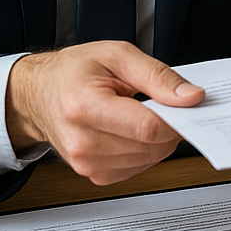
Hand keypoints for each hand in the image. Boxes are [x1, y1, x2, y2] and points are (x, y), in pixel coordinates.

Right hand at [6, 42, 205, 184]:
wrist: (39, 94)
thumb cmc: (74, 71)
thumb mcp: (118, 55)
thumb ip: (158, 76)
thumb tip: (191, 97)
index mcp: (84, 107)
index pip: (147, 128)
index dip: (177, 117)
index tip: (190, 103)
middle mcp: (82, 142)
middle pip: (151, 146)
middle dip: (171, 125)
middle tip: (167, 102)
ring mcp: (86, 163)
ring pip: (149, 159)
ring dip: (159, 138)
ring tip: (144, 111)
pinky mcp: (94, 175)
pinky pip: (139, 167)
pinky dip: (147, 149)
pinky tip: (135, 129)